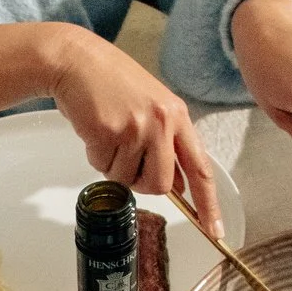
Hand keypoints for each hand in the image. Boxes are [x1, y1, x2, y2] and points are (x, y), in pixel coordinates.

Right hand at [37, 24, 224, 237]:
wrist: (77, 61)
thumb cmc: (110, 84)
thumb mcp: (150, 107)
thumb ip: (165, 143)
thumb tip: (173, 185)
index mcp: (178, 116)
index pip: (200, 168)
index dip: (208, 202)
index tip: (214, 229)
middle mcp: (163, 122)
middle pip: (161, 184)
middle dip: (140, 182)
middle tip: (126, 160)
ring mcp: (138, 127)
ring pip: (129, 179)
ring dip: (114, 166)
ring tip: (108, 135)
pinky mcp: (111, 132)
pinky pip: (104, 168)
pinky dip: (96, 157)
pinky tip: (95, 131)